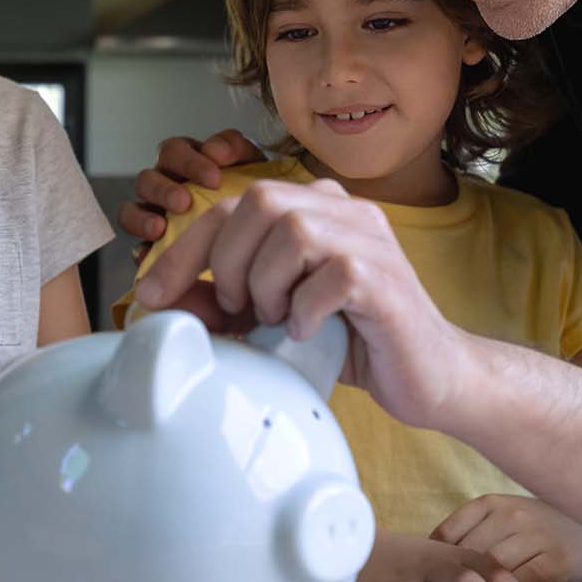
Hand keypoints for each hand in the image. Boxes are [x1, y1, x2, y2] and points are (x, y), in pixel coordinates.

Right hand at [118, 130, 263, 246]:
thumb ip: (235, 147)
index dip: (189, 162)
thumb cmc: (249, 190)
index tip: (214, 178)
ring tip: (160, 228)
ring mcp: (152, 217)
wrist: (256, 229)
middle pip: (146, 180)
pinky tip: (150, 256)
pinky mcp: (152, 249)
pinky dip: (140, 252)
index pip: (172, 151)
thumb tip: (214, 150)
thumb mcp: (250, 162)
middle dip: (163, 190)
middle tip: (184, 202)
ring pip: (129, 212)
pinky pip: (135, 250)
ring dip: (142, 219)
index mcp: (183, 161)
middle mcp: (162, 186)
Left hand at [133, 178, 465, 428]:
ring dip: (267, 285)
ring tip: (278, 319)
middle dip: (228, 263)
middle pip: (257, 202)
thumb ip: (223, 302)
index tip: (151, 296)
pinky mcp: (386, 277)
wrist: (430, 378)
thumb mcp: (273, 320)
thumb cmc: (353, 344)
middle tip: (239, 310)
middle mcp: (343, 211)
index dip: (184, 250)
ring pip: (293, 231)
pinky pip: (331, 274)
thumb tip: (162, 301)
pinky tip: (308, 331)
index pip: (231, 206)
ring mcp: (369, 239)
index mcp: (312, 209)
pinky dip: (305, 309)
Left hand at [434, 495, 581, 581]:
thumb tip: (428, 567)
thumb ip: (470, 535)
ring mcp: (534, 536)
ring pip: (492, 572)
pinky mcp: (554, 560)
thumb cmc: (533, 528)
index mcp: (489, 504)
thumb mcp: (500, 519)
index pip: (447, 535)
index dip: (432, 565)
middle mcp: (511, 515)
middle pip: (467, 556)